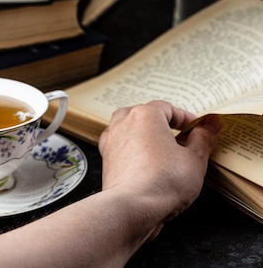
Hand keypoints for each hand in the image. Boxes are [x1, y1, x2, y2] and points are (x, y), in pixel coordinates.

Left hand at [98, 100, 221, 239]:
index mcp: (146, 114)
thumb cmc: (162, 182)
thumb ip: (203, 138)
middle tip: (182, 140)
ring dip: (147, 137)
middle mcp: (124, 122)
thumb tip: (210, 124)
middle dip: (165, 126)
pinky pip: (122, 147)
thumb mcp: (195, 160)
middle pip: (147, 116)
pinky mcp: (106, 159)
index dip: (186, 119)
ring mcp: (112, 140)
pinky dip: (133, 151)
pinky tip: (145, 165)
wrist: (131, 209)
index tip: (199, 130)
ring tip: (163, 152)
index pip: (169, 109)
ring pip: (132, 129)